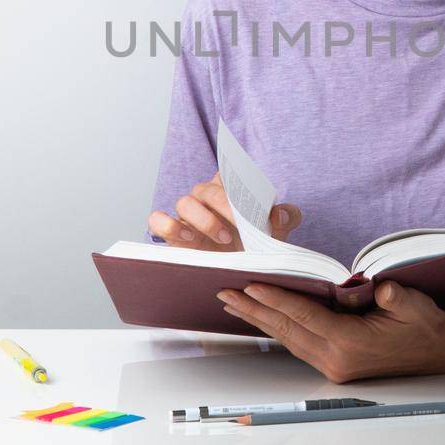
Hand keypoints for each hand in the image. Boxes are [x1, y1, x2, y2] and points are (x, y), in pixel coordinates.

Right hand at [147, 172, 301, 250]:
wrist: (239, 271)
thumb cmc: (255, 244)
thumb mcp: (276, 233)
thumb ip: (286, 218)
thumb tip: (279, 213)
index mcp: (229, 189)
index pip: (229, 173)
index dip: (240, 183)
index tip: (254, 201)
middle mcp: (205, 198)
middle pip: (207, 189)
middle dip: (226, 205)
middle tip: (243, 226)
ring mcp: (187, 216)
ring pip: (184, 202)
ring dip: (203, 218)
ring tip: (223, 238)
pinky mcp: (172, 234)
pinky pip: (158, 221)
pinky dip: (168, 225)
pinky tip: (187, 239)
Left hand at [216, 280, 444, 382]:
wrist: (441, 350)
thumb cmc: (425, 323)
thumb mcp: (410, 303)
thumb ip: (390, 295)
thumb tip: (370, 287)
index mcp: (350, 343)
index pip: (302, 316)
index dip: (274, 298)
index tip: (249, 285)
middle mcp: (336, 359)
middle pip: (285, 329)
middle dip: (254, 310)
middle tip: (225, 294)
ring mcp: (334, 366)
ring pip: (287, 339)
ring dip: (261, 320)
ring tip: (236, 304)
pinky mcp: (335, 366)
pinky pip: (298, 344)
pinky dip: (279, 329)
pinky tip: (266, 319)